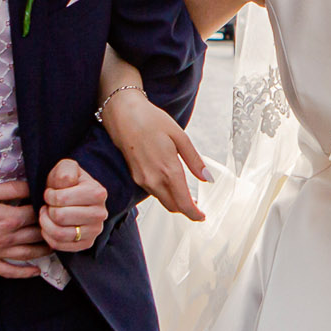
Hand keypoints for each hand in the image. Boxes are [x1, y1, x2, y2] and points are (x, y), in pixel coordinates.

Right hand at [0, 181, 46, 278]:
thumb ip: (10, 189)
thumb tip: (30, 186)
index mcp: (8, 218)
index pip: (36, 214)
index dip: (45, 209)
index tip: (50, 206)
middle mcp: (7, 238)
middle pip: (37, 234)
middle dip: (48, 229)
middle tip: (57, 225)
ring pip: (29, 254)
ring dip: (44, 250)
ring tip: (54, 245)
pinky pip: (11, 272)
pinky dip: (26, 273)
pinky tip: (36, 271)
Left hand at [40, 158, 110, 251]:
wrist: (76, 198)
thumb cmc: (68, 183)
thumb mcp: (67, 168)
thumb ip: (65, 169)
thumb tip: (66, 182)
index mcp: (97, 193)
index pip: (61, 199)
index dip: (49, 195)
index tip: (51, 193)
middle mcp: (100, 213)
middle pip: (60, 217)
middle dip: (47, 210)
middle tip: (48, 205)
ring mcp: (95, 231)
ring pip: (59, 234)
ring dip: (46, 224)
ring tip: (46, 215)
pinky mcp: (87, 243)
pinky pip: (60, 245)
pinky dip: (48, 237)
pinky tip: (49, 227)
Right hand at [101, 87, 208, 220]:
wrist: (123, 114)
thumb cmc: (151, 120)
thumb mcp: (180, 136)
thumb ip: (194, 161)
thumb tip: (207, 178)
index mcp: (168, 169)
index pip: (183, 203)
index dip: (194, 213)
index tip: (202, 216)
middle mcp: (153, 179)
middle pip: (172, 206)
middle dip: (186, 210)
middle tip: (197, 207)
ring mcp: (142, 179)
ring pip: (162, 200)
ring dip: (175, 202)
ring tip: (187, 195)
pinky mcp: (135, 176)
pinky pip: (153, 192)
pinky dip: (164, 194)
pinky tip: (170, 184)